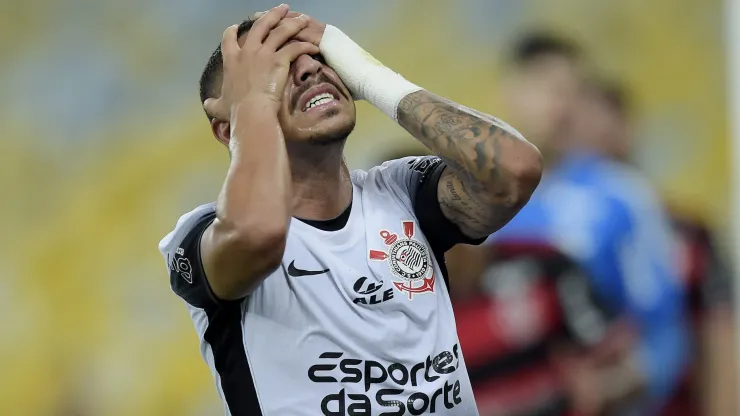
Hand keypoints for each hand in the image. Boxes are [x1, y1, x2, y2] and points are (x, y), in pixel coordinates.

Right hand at [204, 4, 318, 120]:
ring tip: (304, 18)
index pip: (229, 39)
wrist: (251, 111)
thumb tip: (206, 105)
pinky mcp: (279, 60)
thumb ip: (213, 103)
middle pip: (260, 26)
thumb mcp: (220, 106)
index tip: (236, 26)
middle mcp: (247, 52)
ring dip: (293, 23)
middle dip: (272, 14)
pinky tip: (314, 46)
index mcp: (231, 60)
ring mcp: (264, 54)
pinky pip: (295, 47)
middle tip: (282, 8)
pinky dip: (306, 45)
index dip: (232, 31)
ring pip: (280, 31)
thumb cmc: (236, 110)